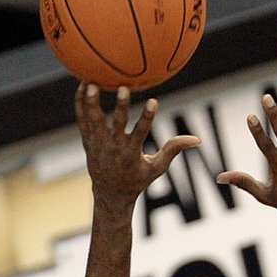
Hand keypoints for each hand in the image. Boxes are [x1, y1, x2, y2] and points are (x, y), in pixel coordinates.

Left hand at [75, 83, 200, 216]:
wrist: (110, 194)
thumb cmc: (137, 180)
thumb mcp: (157, 168)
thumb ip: (173, 150)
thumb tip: (196, 139)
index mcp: (131, 152)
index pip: (141, 133)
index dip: (148, 117)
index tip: (154, 101)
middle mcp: (114, 146)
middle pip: (117, 124)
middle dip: (120, 106)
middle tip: (123, 88)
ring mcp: (98, 143)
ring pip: (94, 119)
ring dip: (93, 101)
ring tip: (92, 83)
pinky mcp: (87, 140)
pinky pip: (81, 118)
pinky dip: (80, 102)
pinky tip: (81, 85)